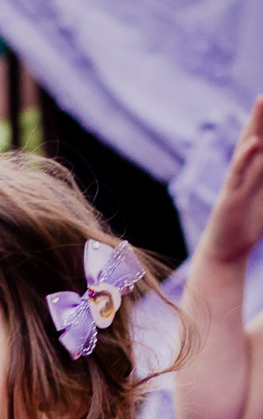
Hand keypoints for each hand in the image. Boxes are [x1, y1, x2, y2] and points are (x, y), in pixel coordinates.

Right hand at [201, 95, 262, 263]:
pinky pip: (238, 173)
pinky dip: (245, 156)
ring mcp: (237, 180)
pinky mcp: (230, 195)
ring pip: (248, 147)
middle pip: (257, 133)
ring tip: (261, 101)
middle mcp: (247, 168)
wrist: (226, 250)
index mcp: (258, 167)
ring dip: (255, 124)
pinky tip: (254, 142)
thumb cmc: (249, 224)